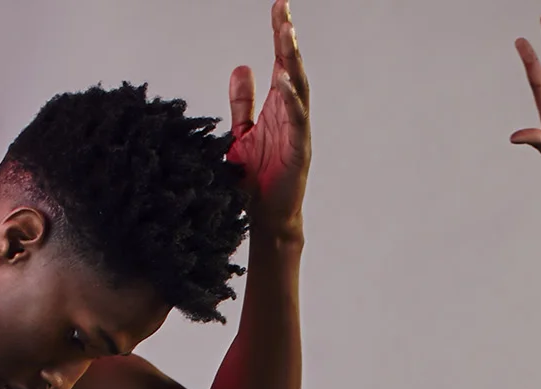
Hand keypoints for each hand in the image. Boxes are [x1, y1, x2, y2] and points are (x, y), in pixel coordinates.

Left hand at [228, 0, 309, 238]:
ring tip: (285, 36)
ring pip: (298, 91)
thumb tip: (241, 67)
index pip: (282, 63)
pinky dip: (291, 101)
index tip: (279, 6)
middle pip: (293, 69)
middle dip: (288, 40)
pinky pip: (297, 121)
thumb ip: (242, 102)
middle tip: (283, 12)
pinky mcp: (299, 152)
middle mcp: (291, 115)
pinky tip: (282, 81)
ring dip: (292, 63)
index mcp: (278, 108)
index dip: (280, 34)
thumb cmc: (256, 178)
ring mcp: (298, 133)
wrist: (265, 217)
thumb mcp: (242, 132)